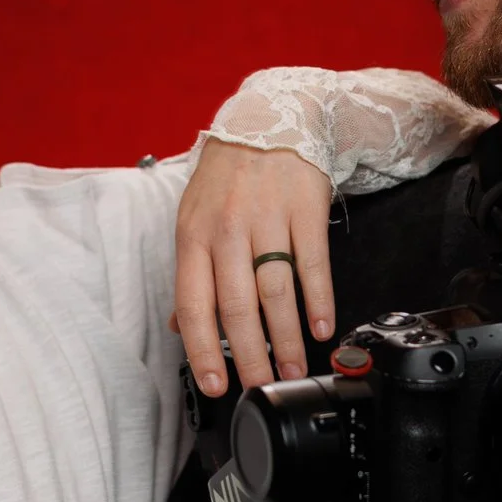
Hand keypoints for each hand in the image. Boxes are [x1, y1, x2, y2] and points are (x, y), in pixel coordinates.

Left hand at [172, 139, 338, 395]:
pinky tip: (321, 327)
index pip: (194, 304)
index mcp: (193, 235)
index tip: (216, 384)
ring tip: (294, 367)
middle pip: (238, 307)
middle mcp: (227, 228)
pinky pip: (312, 265)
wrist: (271, 117)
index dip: (203, 350)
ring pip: (277, 293)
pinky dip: (319, 301)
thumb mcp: (194, 217)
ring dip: (287, 339)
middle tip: (263, 385)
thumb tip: (180, 326)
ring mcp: (267, 218)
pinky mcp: (305, 209)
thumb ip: (191, 273)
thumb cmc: (228, 175)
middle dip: (251, 356)